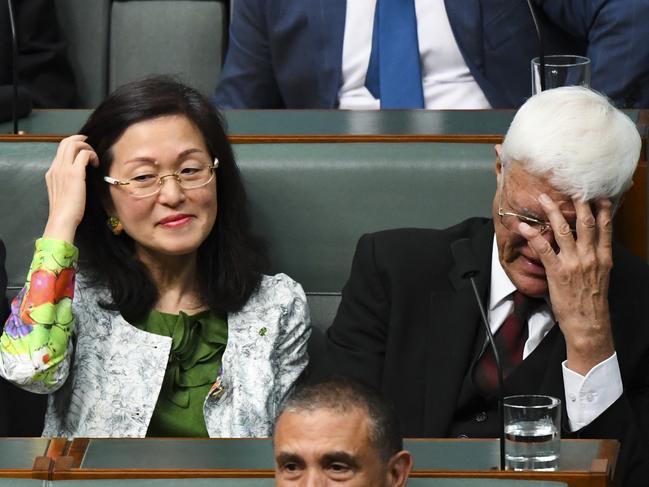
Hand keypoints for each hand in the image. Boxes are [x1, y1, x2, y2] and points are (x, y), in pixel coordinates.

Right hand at [43, 135, 98, 243]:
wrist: (62, 219)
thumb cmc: (66, 210)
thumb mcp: (62, 192)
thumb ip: (67, 182)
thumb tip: (80, 176)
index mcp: (52, 172)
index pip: (60, 150)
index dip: (72, 145)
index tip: (84, 149)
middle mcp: (56, 167)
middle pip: (65, 142)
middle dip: (79, 139)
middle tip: (90, 143)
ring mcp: (64, 169)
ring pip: (73, 144)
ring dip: (86, 146)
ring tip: (94, 157)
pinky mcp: (74, 173)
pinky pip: (83, 154)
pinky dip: (92, 154)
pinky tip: (96, 164)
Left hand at [518, 194, 614, 374]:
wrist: (588, 323)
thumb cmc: (591, 301)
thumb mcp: (600, 276)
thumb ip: (595, 258)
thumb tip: (589, 244)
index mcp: (603, 257)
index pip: (605, 227)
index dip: (603, 208)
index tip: (599, 193)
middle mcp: (590, 256)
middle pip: (586, 222)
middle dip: (579, 202)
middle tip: (572, 186)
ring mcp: (573, 262)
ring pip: (563, 230)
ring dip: (553, 211)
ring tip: (544, 198)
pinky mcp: (557, 271)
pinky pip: (543, 248)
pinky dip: (532, 235)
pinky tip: (523, 226)